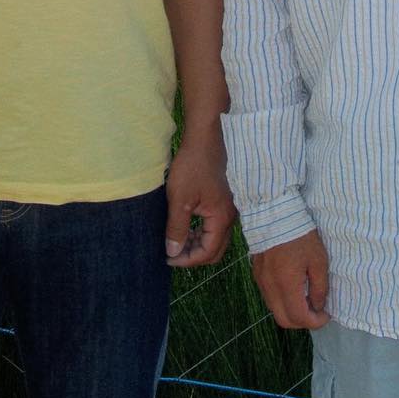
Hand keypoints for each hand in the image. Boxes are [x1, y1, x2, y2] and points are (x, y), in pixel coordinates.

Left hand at [165, 127, 235, 267]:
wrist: (205, 137)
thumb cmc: (193, 165)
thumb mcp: (180, 200)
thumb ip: (177, 229)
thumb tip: (173, 252)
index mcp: (221, 218)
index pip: (208, 253)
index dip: (188, 260)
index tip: (168, 257)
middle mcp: (230, 216)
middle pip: (215, 249)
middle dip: (194, 255)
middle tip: (172, 253)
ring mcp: (229, 208)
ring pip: (215, 237)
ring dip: (197, 243)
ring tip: (176, 240)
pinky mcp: (224, 200)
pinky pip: (214, 225)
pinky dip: (201, 231)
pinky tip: (186, 225)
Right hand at [251, 229, 329, 329]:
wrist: (275, 214)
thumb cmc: (301, 236)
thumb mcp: (318, 261)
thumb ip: (319, 288)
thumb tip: (318, 306)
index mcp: (286, 285)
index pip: (299, 318)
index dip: (315, 322)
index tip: (326, 315)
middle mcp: (270, 288)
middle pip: (284, 320)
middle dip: (302, 322)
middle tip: (316, 311)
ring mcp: (261, 282)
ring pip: (275, 310)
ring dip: (291, 312)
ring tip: (306, 299)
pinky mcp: (257, 274)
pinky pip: (269, 297)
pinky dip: (282, 301)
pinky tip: (293, 289)